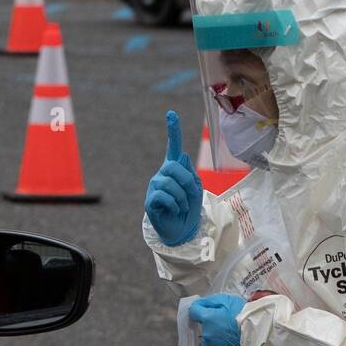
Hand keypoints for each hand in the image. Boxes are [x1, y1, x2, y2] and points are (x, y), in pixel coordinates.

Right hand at [144, 110, 202, 247]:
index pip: (173, 147)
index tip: (171, 114)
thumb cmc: (188, 209)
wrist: (181, 231)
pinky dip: (174, 205)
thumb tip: (183, 157)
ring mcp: (155, 187)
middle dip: (188, 182)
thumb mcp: (195, 189)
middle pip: (175, 167)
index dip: (173, 131)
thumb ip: (190, 173)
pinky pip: (164, 196)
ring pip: (170, 183)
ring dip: (182, 197)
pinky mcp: (150, 201)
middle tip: (190, 196)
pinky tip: (173, 210)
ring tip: (181, 206)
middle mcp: (162, 174)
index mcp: (174, 169)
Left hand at [189, 293, 246, 345]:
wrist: (261, 336)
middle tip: (229, 328)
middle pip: (205, 330)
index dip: (200, 311)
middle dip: (213, 328)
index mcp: (208, 319)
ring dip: (217, 342)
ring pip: (210, 344)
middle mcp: (207, 335)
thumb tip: (198, 305)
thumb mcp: (229, 300)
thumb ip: (210, 302)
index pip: (194, 312)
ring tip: (232, 340)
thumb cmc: (246, 316)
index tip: (207, 312)